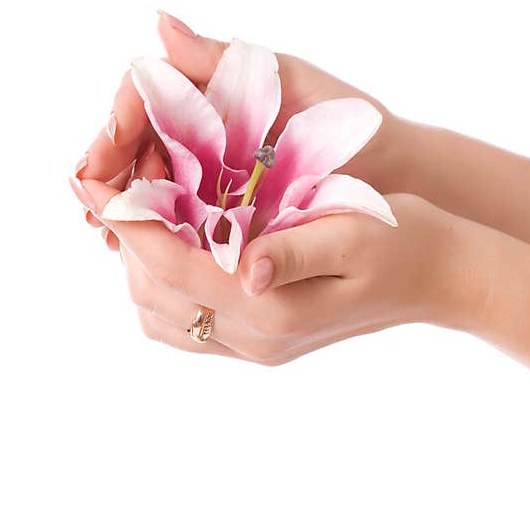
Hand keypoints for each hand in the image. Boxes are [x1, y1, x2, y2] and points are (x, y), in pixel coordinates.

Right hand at [73, 11, 407, 249]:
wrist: (393, 171)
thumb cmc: (349, 118)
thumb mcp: (291, 82)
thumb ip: (222, 60)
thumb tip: (159, 24)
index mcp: (213, 88)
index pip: (142, 98)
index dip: (113, 131)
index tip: (97, 166)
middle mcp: (205, 124)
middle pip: (136, 144)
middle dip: (110, 176)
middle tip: (93, 213)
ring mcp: (214, 166)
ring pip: (151, 183)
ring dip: (127, 208)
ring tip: (111, 238)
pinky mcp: (227, 205)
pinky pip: (182, 216)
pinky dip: (159, 231)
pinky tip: (142, 251)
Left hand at [80, 179, 478, 364]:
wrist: (439, 278)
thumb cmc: (404, 241)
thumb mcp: (356, 232)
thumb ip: (297, 249)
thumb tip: (247, 266)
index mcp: (276, 309)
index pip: (176, 269)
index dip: (128, 225)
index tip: (90, 183)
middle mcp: (258, 339)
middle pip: (158, 298)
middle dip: (126, 243)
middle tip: (114, 188)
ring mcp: (258, 347)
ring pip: (164, 320)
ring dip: (140, 268)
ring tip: (139, 215)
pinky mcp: (263, 342)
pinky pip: (188, 329)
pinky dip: (163, 289)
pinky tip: (172, 250)